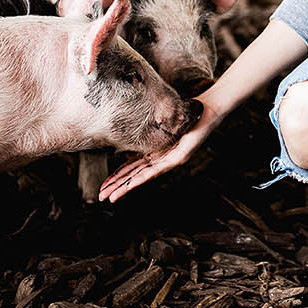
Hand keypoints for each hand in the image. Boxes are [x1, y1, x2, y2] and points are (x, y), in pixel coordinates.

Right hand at [100, 99, 220, 201]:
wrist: (207, 109)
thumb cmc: (186, 113)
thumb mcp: (162, 122)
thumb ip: (147, 128)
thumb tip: (127, 122)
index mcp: (155, 152)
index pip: (131, 167)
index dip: (117, 176)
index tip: (103, 184)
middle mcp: (161, 159)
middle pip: (133, 175)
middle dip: (116, 186)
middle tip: (100, 197)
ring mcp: (169, 160)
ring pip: (142, 176)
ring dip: (125, 187)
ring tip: (111, 197)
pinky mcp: (179, 158)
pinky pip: (158, 169)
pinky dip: (143, 177)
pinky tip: (131, 185)